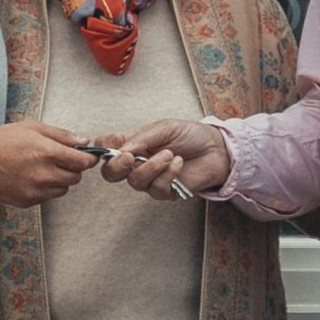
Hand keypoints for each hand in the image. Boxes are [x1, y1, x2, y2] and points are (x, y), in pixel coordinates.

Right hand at [0, 122, 96, 207]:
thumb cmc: (2, 140)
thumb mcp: (33, 128)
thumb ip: (62, 135)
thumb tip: (83, 141)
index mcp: (48, 153)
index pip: (83, 162)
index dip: (89, 159)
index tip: (88, 157)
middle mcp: (45, 174)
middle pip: (75, 177)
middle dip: (72, 168)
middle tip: (60, 160)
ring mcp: (36, 190)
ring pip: (63, 189)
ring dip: (59, 180)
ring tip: (42, 168)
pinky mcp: (28, 201)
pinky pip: (47, 197)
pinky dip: (45, 189)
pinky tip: (30, 177)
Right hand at [96, 118, 230, 198]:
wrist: (216, 149)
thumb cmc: (191, 135)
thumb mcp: (165, 128)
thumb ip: (141, 137)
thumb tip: (121, 149)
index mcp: (132, 144)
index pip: (106, 148)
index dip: (102, 148)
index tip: (113, 143)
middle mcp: (137, 163)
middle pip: (111, 173)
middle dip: (116, 166)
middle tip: (128, 158)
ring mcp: (150, 179)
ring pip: (135, 182)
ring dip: (151, 167)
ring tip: (169, 154)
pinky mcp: (165, 192)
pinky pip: (156, 188)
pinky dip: (168, 174)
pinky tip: (179, 162)